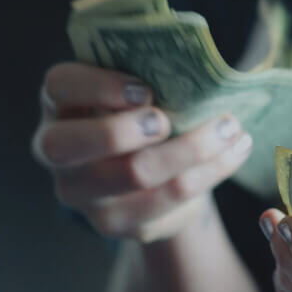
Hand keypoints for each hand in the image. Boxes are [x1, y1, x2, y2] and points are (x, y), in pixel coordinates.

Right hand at [31, 62, 252, 242]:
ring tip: (230, 128)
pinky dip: (210, 172)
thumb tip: (197, 67)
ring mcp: (83, 194)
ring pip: (134, 174)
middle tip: (167, 120)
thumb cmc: (144, 113)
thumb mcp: (138, 89)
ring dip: (191, 149)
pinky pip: (168, 200)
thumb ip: (149, 74)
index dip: (97, 86)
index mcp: (60, 104)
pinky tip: (235, 151)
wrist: (153, 172)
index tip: (145, 90)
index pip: (59, 86)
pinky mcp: (117, 223)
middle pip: (71, 145)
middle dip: (124, 130)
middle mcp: (57, 152)